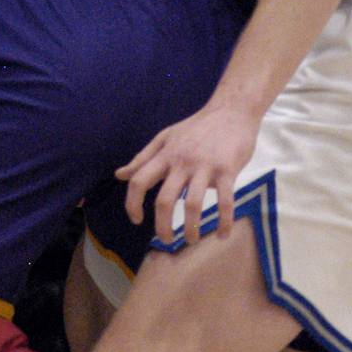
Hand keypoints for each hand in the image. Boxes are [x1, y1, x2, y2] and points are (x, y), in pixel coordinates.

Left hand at [116, 103, 260, 243]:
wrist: (232, 110)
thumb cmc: (197, 127)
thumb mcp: (165, 137)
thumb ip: (143, 158)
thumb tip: (119, 175)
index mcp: (165, 155)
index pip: (139, 180)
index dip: (132, 203)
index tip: (137, 220)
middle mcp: (181, 162)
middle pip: (164, 200)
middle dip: (163, 226)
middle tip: (167, 241)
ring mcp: (205, 167)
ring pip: (193, 205)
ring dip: (192, 229)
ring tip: (192, 240)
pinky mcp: (227, 170)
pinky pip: (225, 201)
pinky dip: (223, 221)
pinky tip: (223, 234)